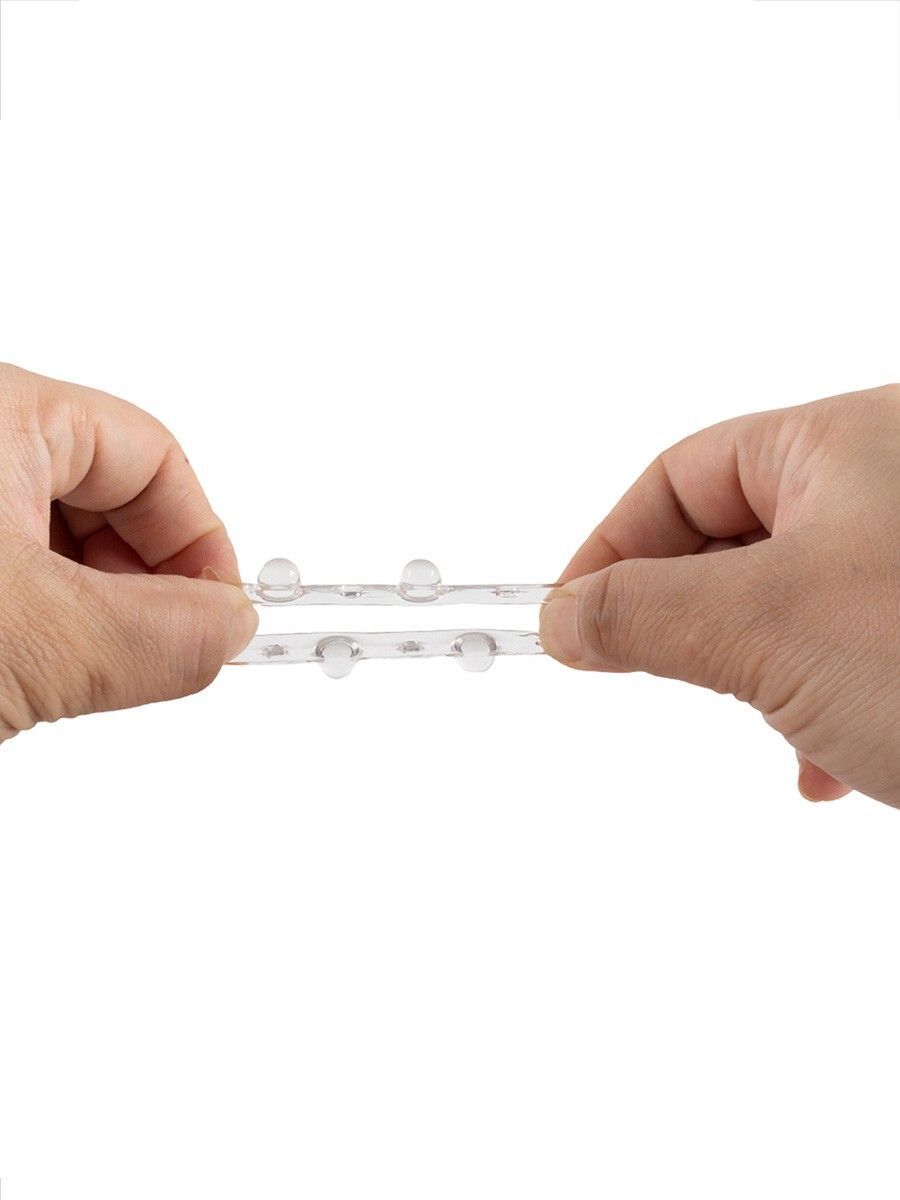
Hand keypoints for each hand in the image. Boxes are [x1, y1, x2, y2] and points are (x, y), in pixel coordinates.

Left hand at [0, 364, 257, 739]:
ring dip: (87, 613)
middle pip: (105, 497)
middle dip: (139, 583)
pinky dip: (38, 624)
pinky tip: (22, 670)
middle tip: (149, 654)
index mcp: (0, 412)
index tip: (217, 615)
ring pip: (55, 544)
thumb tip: (231, 627)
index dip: (199, 539)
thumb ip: (156, 635)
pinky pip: (15, 576)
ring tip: (68, 671)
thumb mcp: (32, 636)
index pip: (150, 455)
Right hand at [540, 385, 899, 806]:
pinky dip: (820, 706)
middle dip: (693, 617)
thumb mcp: (770, 629)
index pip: (683, 473)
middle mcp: (888, 488)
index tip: (569, 620)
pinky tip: (831, 768)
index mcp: (847, 442)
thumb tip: (563, 615)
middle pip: (736, 535)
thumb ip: (644, 613)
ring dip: (757, 673)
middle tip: (661, 673)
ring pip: (792, 603)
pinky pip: (852, 650)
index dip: (613, 545)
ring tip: (772, 726)